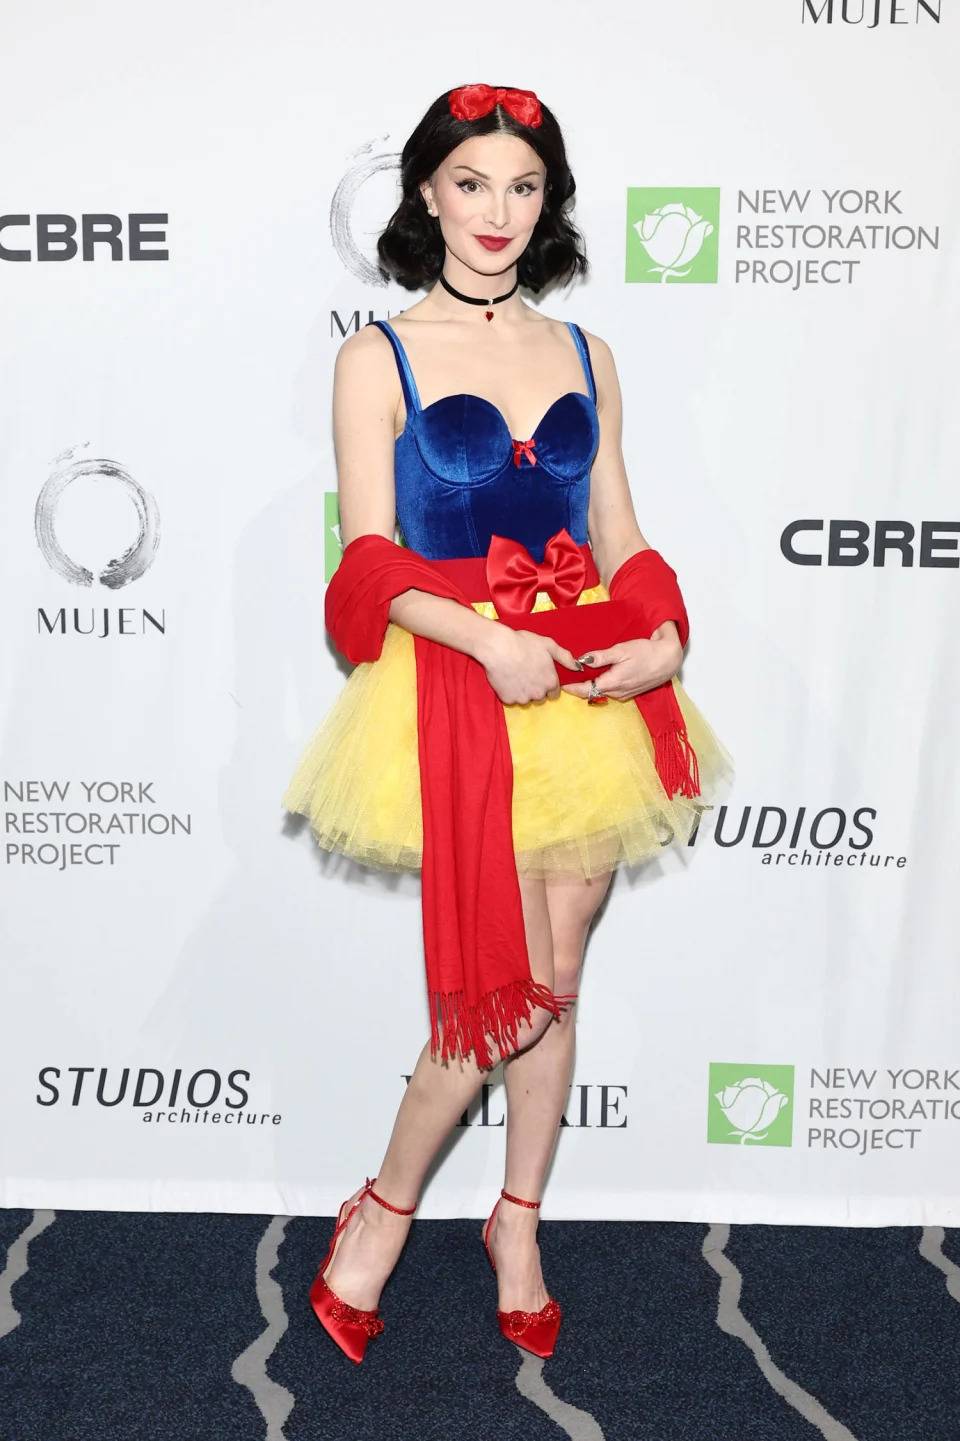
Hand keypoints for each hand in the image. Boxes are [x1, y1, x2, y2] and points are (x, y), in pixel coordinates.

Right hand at [477, 626, 582, 705]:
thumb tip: (578, 667)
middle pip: (540, 698)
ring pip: (526, 699)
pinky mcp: (508, 699)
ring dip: (523, 692)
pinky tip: (506, 679)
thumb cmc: (524, 644)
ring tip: (516, 676)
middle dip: (536, 689)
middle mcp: (539, 693)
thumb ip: (565, 657)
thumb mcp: (548, 645)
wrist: (498, 648)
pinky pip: (511, 699)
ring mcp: (523, 698)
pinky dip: (509, 692)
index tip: (541, 677)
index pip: (554, 694)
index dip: (548, 685)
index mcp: (550, 682)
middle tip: (527, 674)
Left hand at [561, 633, 682, 701]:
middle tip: (568, 673)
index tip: (560, 681)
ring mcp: (623, 694)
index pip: (584, 690)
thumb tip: (582, 660)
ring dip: (591, 683)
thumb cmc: (647, 653)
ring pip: (600, 691)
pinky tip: (601, 673)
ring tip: (582, 671)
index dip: (571, 687)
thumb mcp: (622, 650)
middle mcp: (616, 692)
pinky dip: (602, 684)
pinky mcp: (629, 693)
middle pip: (591, 691)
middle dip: (579, 684)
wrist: (668, 661)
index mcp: (612, 682)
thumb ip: (601, 657)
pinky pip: (610, 690)